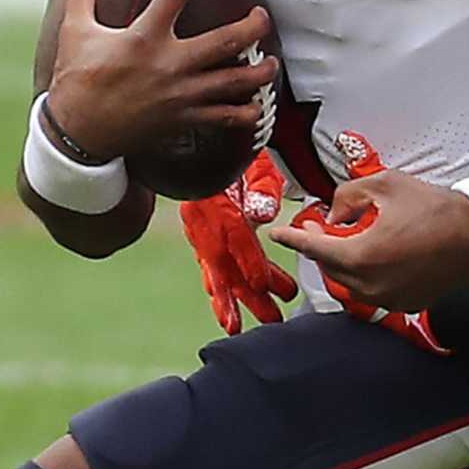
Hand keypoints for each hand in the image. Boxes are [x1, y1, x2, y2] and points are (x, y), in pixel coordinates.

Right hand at [47, 0, 278, 160]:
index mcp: (144, 36)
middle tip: (263, 17)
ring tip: (271, 64)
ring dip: (259, 72)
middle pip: (225, 41)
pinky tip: (255, 106)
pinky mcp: (184, 119)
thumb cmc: (77, 80)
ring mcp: (181, 93)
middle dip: (252, 26)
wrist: (78, 133)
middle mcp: (169, 63)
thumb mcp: (74, 31)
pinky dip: (245, 114)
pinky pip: (224, 118)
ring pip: (234, 81)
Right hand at [179, 153, 297, 335]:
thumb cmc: (231, 150)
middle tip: (270, 318)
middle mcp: (205, 222)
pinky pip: (210, 266)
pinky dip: (218, 287)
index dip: (250, 262)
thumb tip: (263, 213)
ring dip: (228, 300)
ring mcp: (200, 231)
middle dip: (247, 295)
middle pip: (226, 264)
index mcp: (219, 203)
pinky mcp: (202, 235)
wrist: (199, 142)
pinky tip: (226, 308)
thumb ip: (260, 188)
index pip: (237, 238)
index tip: (265, 284)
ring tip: (236, 327)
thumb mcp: (252, 162)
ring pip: (215, 271)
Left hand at [267, 132, 468, 313]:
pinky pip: (374, 291)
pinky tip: (379, 254)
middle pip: (331, 268)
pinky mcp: (406, 304)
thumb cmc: (434, 207)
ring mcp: (389, 300)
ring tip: (354, 238)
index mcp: (362, 257)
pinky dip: (368, 274)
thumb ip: (348, 196)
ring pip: (350, 283)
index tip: (277, 232)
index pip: (314, 249)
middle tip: (322, 226)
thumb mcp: (385, 185)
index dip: (293, 238)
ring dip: (345, 261)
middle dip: (323, 246)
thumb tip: (334, 215)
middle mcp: (371, 286)